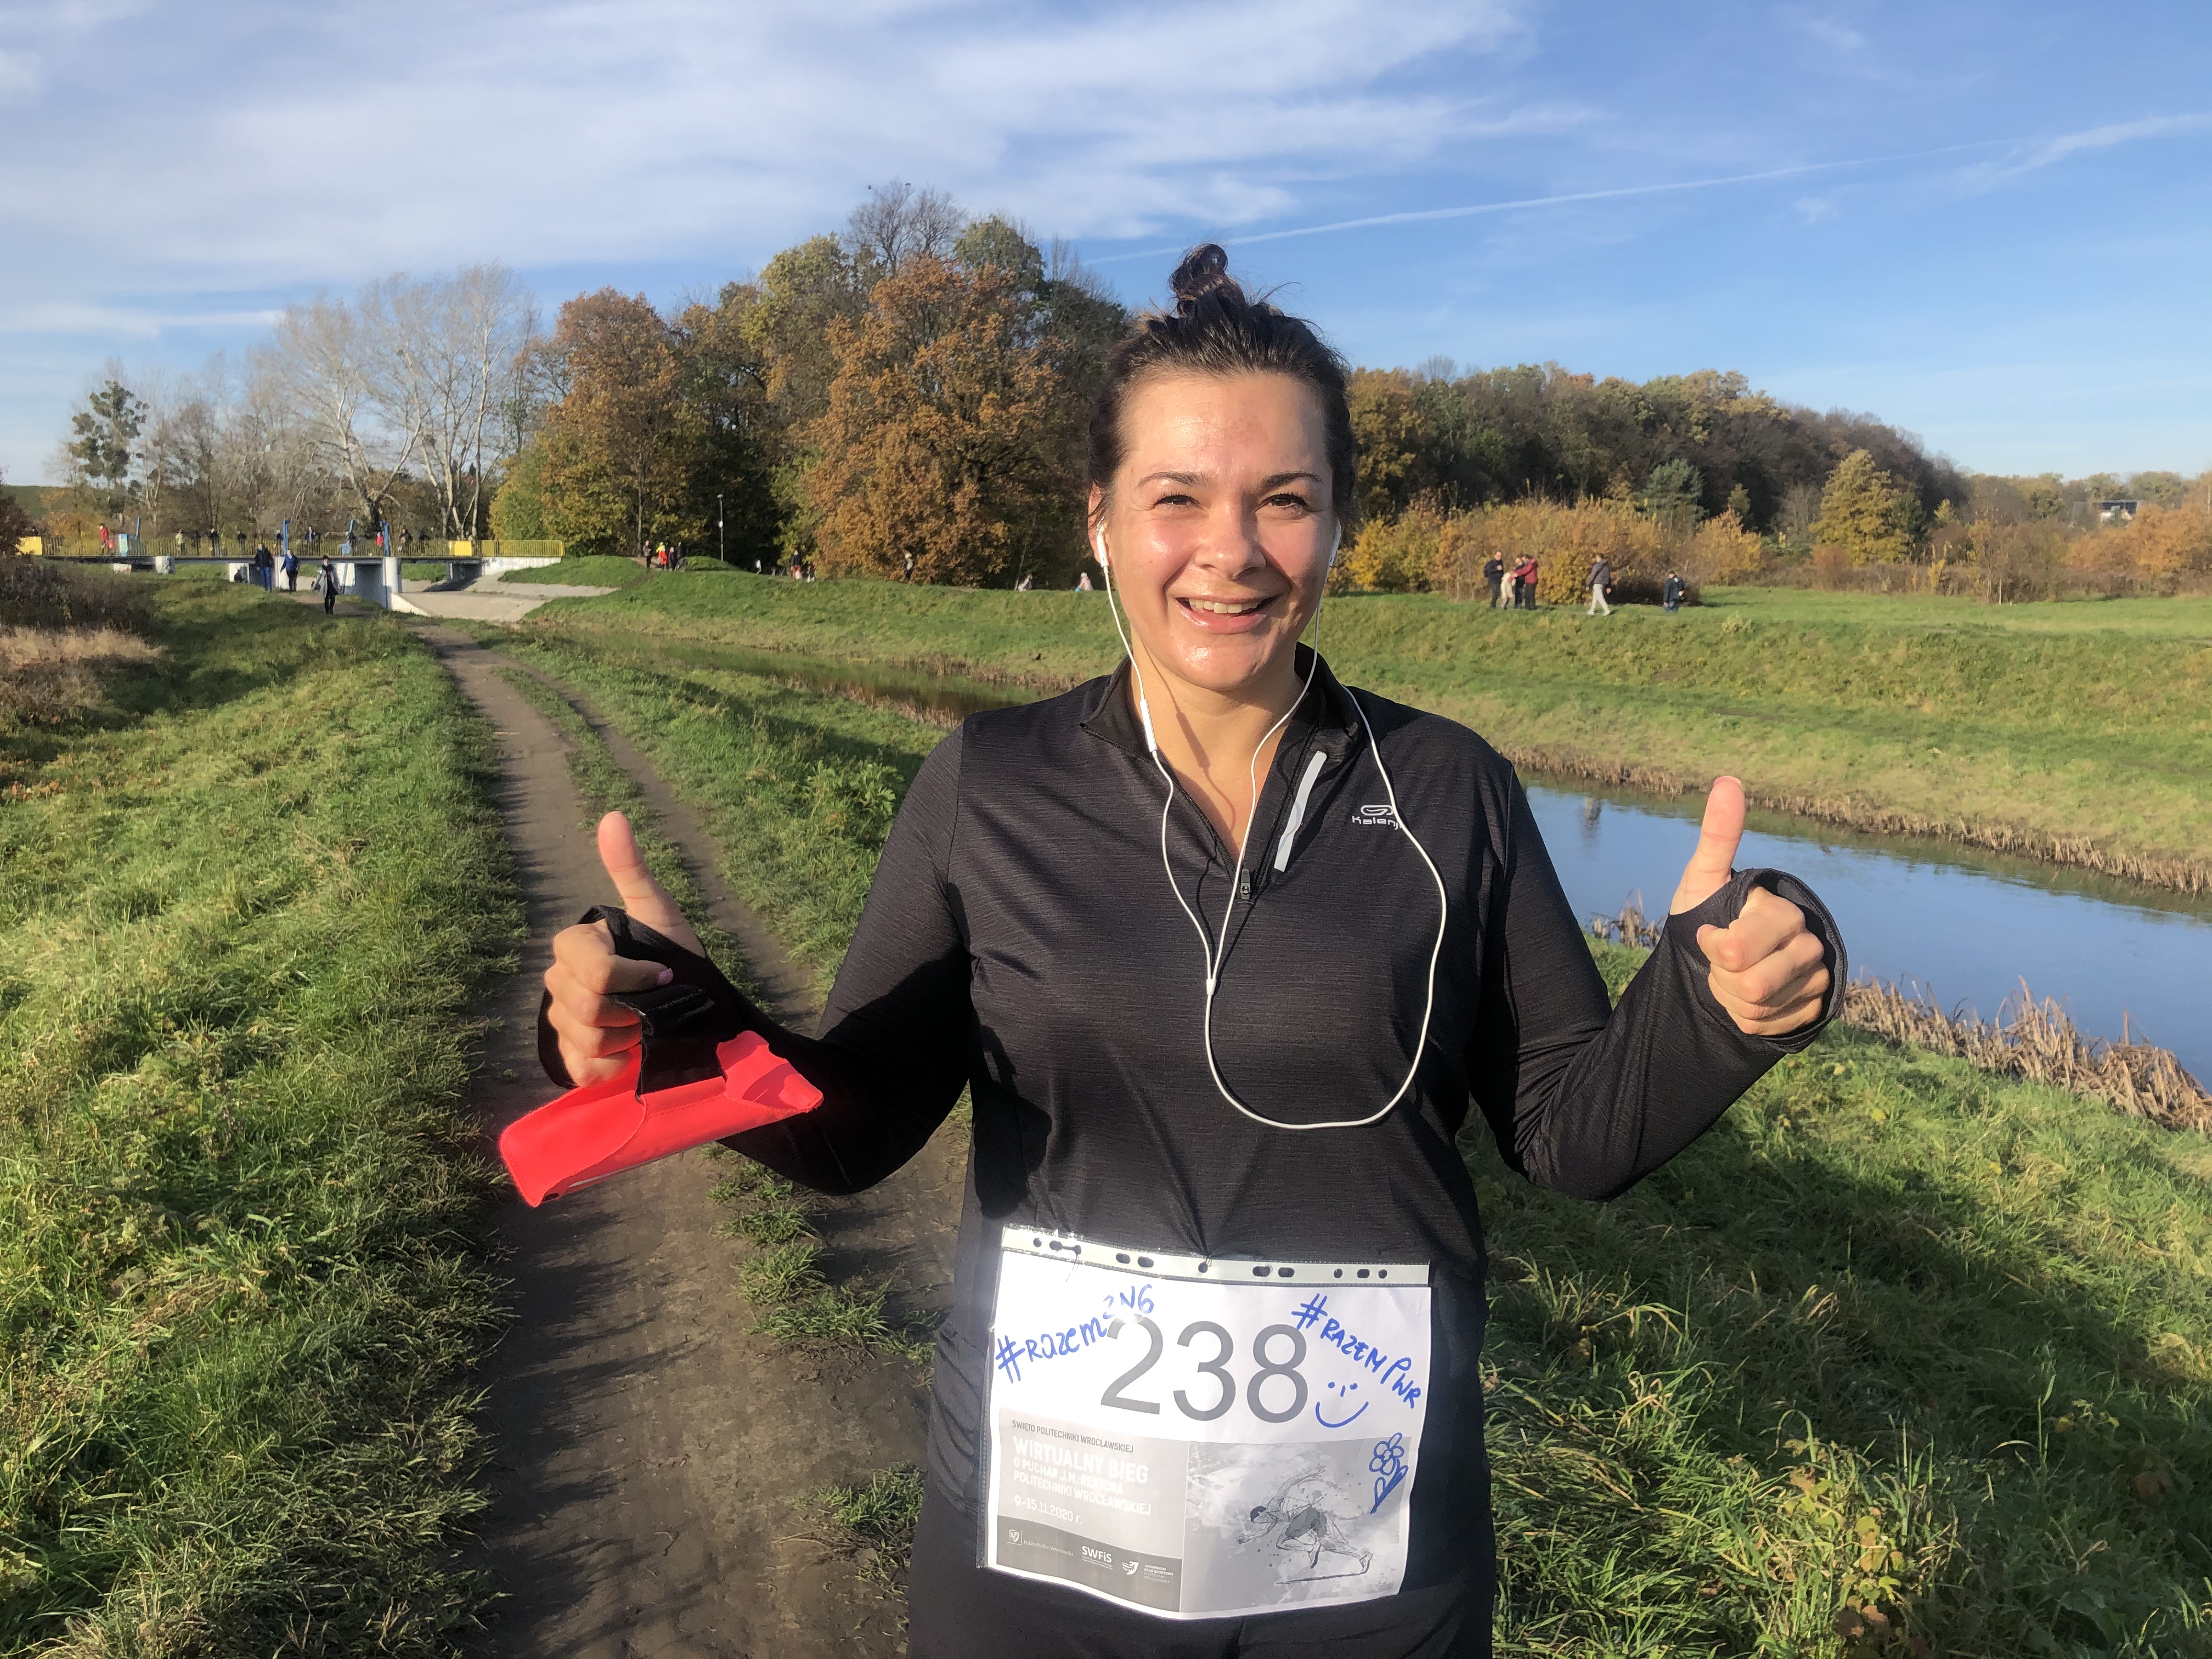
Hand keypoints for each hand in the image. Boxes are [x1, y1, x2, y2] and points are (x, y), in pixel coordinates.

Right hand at [542, 813, 704, 1086]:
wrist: (691, 1009)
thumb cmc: (672, 956)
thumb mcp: (659, 913)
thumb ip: (632, 869)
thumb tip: (613, 817)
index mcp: (574, 945)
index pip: (592, 968)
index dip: (633, 978)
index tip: (665, 975)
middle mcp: (558, 981)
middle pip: (586, 1006)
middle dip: (631, 1009)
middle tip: (655, 1005)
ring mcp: (560, 1021)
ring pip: (586, 1038)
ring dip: (627, 1037)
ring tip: (645, 1025)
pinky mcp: (570, 1058)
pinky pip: (585, 1069)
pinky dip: (616, 1065)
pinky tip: (632, 1051)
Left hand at [1669, 777, 1828, 1036]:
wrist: (1723, 962)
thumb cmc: (1710, 914)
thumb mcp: (1703, 880)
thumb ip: (1717, 836)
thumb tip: (1727, 780)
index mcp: (1782, 911)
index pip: (1734, 952)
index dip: (1711, 950)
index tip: (1707, 936)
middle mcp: (1808, 943)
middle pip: (1751, 986)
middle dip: (1721, 979)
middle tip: (1720, 962)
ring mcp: (1816, 977)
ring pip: (1759, 1009)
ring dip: (1732, 999)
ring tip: (1732, 977)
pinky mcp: (1814, 1007)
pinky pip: (1769, 1027)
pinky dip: (1749, 1018)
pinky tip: (1749, 998)